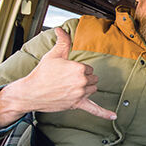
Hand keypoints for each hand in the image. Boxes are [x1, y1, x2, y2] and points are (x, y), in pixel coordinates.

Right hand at [0, 27, 116, 127]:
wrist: (30, 92)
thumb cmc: (42, 74)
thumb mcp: (53, 55)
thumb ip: (62, 41)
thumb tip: (61, 29)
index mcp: (78, 68)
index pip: (88, 68)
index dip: (79, 69)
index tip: (68, 71)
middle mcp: (81, 82)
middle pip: (93, 79)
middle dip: (84, 78)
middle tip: (68, 79)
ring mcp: (80, 94)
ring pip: (93, 90)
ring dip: (86, 88)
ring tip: (72, 87)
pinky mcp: (76, 104)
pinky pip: (94, 110)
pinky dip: (104, 113)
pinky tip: (114, 117)